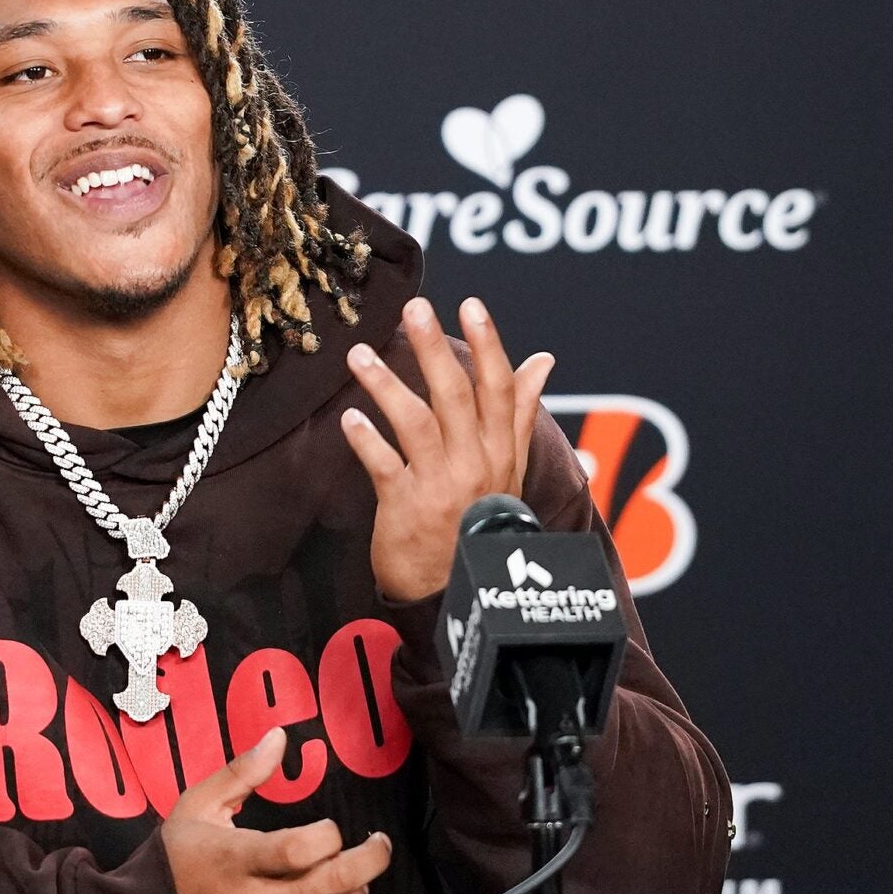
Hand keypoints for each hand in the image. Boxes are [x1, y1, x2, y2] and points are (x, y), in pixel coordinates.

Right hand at [161, 730, 392, 893]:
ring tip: (361, 875)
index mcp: (236, 857)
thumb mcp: (200, 802)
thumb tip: (280, 736)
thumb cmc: (180, 849)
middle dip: (365, 863)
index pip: (295, 850)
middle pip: (325, 886)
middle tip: (380, 844)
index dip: (325, 837)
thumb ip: (243, 771)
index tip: (330, 826)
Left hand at [340, 296, 555, 602]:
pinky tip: (348, 419)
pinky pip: (386, 469)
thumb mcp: (509, 464)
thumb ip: (519, 408)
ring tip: (358, 354)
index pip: (499, 388)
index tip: (471, 305)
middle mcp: (476, 463)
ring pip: (417, 425)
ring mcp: (442, 487)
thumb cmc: (480, 518)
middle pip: (457, 397)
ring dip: (387, 387)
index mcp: (500, 448)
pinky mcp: (408, 511)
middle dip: (436, 350)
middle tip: (413, 309)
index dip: (487, 345)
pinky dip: (367, 442)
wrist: (458, 589)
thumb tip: (544, 358)